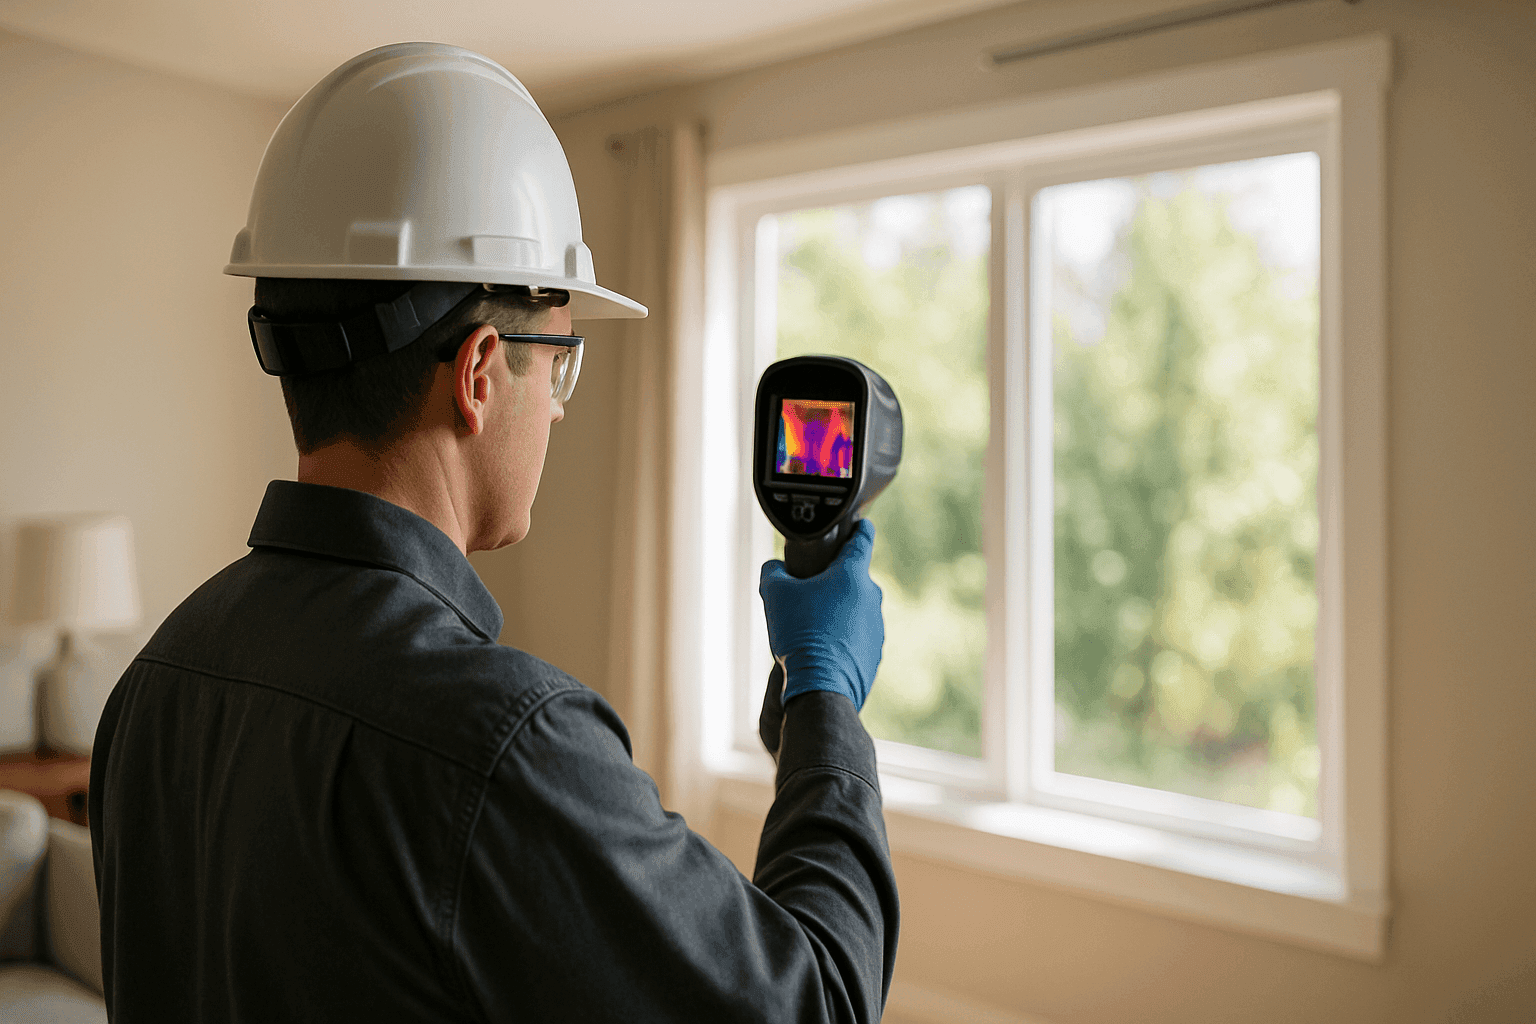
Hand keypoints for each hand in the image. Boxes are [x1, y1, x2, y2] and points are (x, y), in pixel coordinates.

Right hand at [758, 519, 883, 711]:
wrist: (821, 689)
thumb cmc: (800, 635)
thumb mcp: (775, 595)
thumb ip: (774, 572)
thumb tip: (775, 568)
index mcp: (852, 575)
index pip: (863, 538)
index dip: (858, 528)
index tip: (857, 523)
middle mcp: (871, 597)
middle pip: (853, 579)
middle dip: (833, 582)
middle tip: (808, 590)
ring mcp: (876, 627)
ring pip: (854, 610)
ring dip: (837, 613)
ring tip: (810, 628)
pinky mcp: (874, 653)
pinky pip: (856, 637)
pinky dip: (841, 639)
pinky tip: (820, 650)